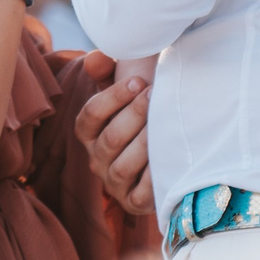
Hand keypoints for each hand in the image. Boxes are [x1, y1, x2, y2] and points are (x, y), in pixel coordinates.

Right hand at [75, 56, 155, 212]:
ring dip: (144, 144)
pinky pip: (139, 194)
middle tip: (157, 95)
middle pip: (109, 139)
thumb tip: (97, 58)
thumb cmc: (141, 115)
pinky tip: (170, 160)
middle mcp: (96, 158)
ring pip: (122, 167)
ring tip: (164, 125)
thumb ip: (108, 71)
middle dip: (134, 115)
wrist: (163, 154)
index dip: (113, 98)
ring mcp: (114, 182)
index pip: (90, 115)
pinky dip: (153, 179)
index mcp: (89, 132)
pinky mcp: (133, 201)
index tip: (139, 81)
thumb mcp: (123, 92)